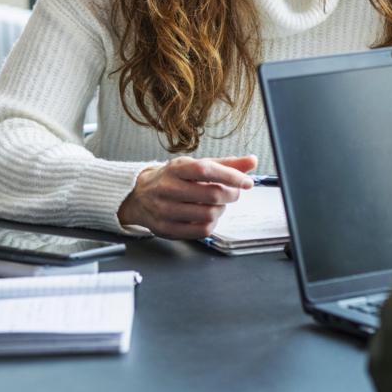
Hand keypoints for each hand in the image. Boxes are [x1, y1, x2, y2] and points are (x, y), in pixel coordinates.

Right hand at [117, 155, 257, 239]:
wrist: (139, 196)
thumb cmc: (172, 179)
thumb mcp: (194, 166)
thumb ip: (225, 164)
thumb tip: (252, 161)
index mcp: (177, 169)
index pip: (207, 170)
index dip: (231, 176)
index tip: (247, 182)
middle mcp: (169, 188)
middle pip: (212, 195)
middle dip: (230, 195)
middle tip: (232, 193)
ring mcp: (166, 210)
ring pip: (209, 214)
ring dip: (221, 210)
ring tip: (217, 204)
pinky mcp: (167, 229)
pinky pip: (201, 230)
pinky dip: (211, 224)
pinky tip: (207, 216)